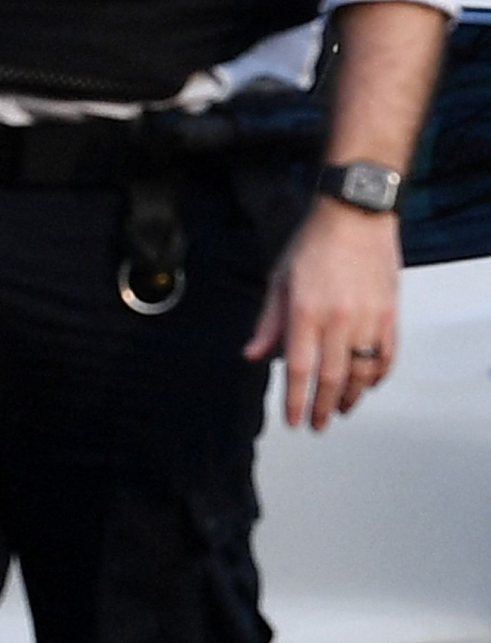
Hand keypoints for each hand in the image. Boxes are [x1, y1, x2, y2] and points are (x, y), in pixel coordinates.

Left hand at [245, 197, 401, 429]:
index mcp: (306, 312)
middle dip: (324, 407)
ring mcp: (369, 318)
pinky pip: (387, 355)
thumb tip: (252, 356)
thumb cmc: (312, 246)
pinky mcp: (390, 314)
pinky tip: (367, 384)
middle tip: (318, 425)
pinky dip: (378, 375)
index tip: (294, 421)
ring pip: (363, 371)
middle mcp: (339, 319)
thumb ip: (268, 324)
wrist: (356, 217)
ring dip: (352, 396)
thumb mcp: (278, 281)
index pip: (300, 369)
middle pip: (333, 377)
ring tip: (341, 410)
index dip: (296, 400)